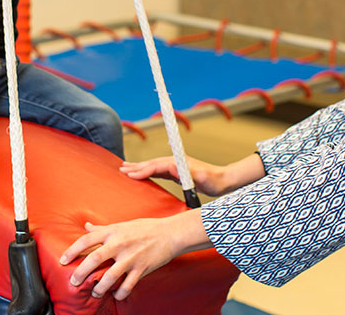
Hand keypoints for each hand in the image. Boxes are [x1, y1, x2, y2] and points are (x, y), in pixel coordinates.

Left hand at [59, 210, 209, 300]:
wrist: (170, 233)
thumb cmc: (145, 228)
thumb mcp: (122, 224)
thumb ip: (103, 228)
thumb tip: (87, 225)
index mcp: (113, 231)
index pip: (87, 240)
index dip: (72, 250)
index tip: (63, 260)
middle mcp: (120, 243)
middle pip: (95, 259)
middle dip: (81, 272)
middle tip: (74, 282)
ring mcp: (131, 257)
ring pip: (110, 276)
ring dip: (100, 287)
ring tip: (95, 292)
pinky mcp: (142, 268)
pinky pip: (128, 285)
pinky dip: (120, 293)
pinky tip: (116, 295)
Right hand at [121, 153, 264, 196]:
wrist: (223, 181)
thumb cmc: (214, 181)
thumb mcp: (202, 178)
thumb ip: (188, 173)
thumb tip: (172, 167)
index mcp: (178, 163)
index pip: (156, 166)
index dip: (142, 170)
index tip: (129, 175)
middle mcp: (175, 162)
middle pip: (151, 163)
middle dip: (136, 166)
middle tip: (120, 169)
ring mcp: (175, 167)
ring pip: (153, 166)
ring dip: (139, 167)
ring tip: (125, 168)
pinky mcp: (177, 173)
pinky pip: (158, 171)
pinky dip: (147, 171)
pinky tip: (142, 174)